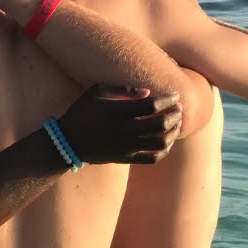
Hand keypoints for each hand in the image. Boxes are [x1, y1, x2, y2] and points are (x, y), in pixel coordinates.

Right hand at [57, 84, 181, 164]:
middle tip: (179, 109)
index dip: (167, 100)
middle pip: (160, 124)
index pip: (152, 106)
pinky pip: (152, 158)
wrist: (68, 140)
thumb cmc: (82, 111)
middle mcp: (125, 130)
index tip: (175, 96)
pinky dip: (164, 151)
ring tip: (176, 125)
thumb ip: (122, 90)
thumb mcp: (96, 91)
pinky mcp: (126, 158)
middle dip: (174, 115)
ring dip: (173, 133)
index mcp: (118, 112)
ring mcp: (127, 146)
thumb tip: (147, 92)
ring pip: (160, 142)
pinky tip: (167, 142)